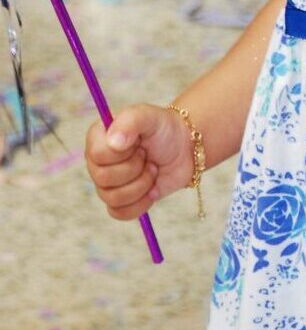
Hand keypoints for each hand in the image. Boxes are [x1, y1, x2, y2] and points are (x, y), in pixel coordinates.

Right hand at [84, 105, 193, 220]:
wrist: (184, 147)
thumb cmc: (163, 128)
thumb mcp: (149, 116)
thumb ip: (130, 121)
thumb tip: (113, 142)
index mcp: (98, 137)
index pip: (98, 155)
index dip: (123, 153)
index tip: (138, 142)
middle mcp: (97, 161)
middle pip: (104, 179)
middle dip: (135, 168)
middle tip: (147, 155)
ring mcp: (107, 183)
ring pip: (113, 198)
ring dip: (142, 184)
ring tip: (152, 168)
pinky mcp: (121, 201)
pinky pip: (120, 213)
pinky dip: (141, 203)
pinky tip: (152, 188)